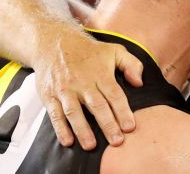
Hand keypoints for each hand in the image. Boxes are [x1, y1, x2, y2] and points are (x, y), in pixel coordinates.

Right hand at [34, 27, 143, 149]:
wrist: (54, 42)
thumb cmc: (89, 51)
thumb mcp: (114, 50)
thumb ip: (131, 64)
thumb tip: (139, 83)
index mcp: (100, 73)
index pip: (114, 94)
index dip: (123, 111)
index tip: (130, 127)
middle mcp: (83, 82)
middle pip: (97, 105)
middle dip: (108, 124)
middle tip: (117, 141)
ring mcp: (65, 89)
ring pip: (74, 112)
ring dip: (83, 130)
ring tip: (91, 146)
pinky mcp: (50, 95)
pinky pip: (55, 114)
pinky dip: (60, 128)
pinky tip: (68, 141)